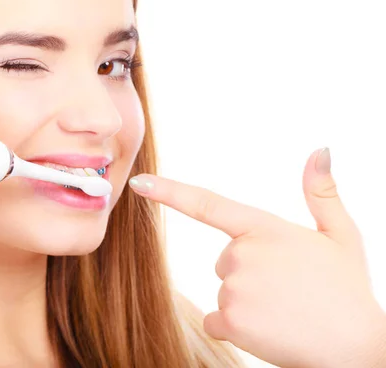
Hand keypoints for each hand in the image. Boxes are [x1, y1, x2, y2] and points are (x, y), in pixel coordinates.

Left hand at [129, 148, 385, 367]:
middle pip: (224, 261)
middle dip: (249, 274)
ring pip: (223, 292)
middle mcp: (242, 253)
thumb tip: (321, 149)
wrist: (358, 350)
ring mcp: (233, 287)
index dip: (168, 191)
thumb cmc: (347, 291)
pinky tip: (269, 329)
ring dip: (246, 303)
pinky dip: (236, 328)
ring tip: (285, 311)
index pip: (207, 204)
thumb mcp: (341, 236)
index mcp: (264, 227)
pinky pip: (217, 320)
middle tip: (287, 289)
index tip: (137, 182)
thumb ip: (322, 193)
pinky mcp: (229, 319)